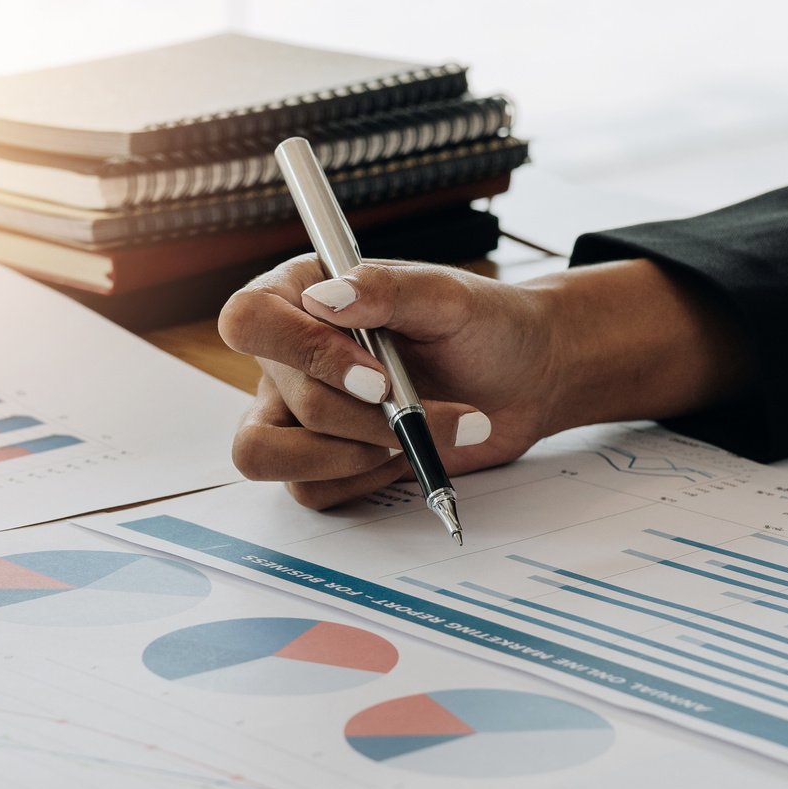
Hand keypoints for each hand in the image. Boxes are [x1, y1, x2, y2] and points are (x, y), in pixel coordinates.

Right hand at [217, 255, 748, 507]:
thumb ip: (389, 289)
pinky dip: (374, 486)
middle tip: (419, 412)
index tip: (366, 364)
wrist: (541, 376)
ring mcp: (306, 419)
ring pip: (275, 460)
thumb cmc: (499, 323)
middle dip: (350, 418)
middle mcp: (290, 360)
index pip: (246, 318)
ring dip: (359, 459)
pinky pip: (318, 499)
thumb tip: (329, 292)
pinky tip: (427, 460)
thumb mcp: (458, 296)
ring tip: (430, 436)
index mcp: (304, 298)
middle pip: (265, 406)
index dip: (293, 350)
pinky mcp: (333, 471)